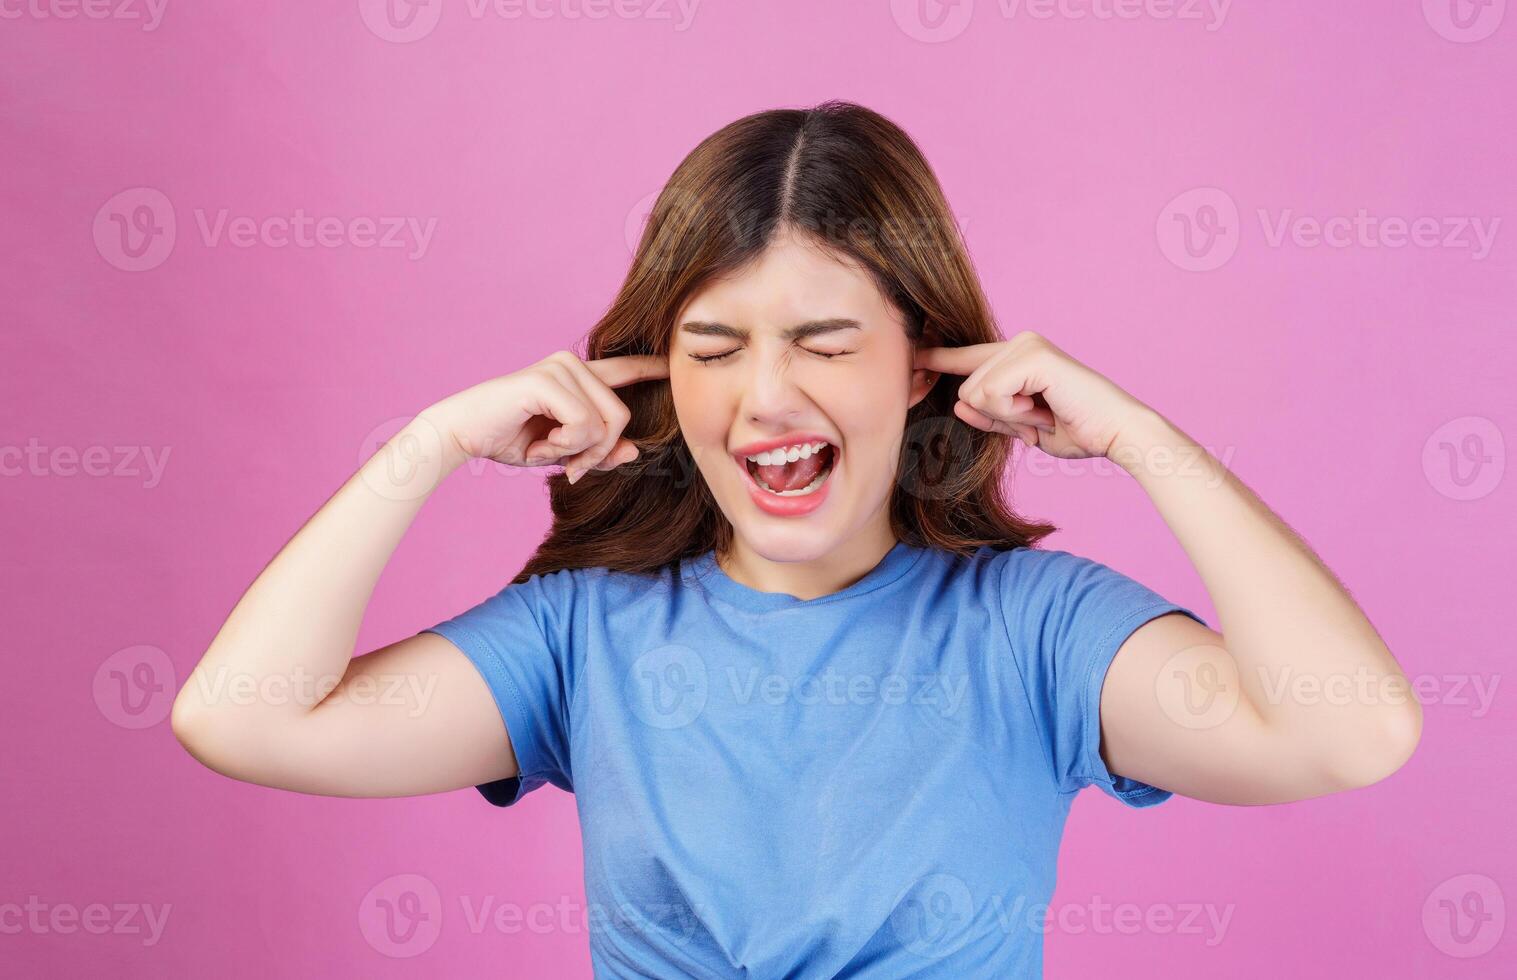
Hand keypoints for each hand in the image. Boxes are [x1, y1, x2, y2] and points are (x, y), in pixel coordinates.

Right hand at [425, 350, 668, 482]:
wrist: (461, 434)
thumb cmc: (510, 440)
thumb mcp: (563, 452)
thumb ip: (599, 451)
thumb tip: (636, 451)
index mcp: (578, 375)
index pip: (624, 369)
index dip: (651, 368)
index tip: (674, 365)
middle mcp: (572, 363)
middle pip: (621, 417)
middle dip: (598, 452)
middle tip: (568, 465)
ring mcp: (561, 367)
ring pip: (605, 423)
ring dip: (577, 451)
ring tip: (545, 449)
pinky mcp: (547, 379)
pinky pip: (583, 425)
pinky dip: (564, 446)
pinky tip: (538, 444)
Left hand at [914, 331, 1155, 460]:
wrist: (1116, 433)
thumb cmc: (1077, 429)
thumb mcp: (1022, 426)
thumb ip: (991, 415)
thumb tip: (960, 404)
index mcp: (1018, 356)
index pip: (967, 358)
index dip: (938, 359)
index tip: (911, 357)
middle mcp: (1020, 342)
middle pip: (967, 387)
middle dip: (997, 416)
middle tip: (1039, 418)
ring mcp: (1026, 345)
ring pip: (976, 392)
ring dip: (1009, 417)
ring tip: (1044, 414)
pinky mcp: (1032, 355)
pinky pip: (991, 394)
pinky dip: (1015, 413)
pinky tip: (1044, 409)